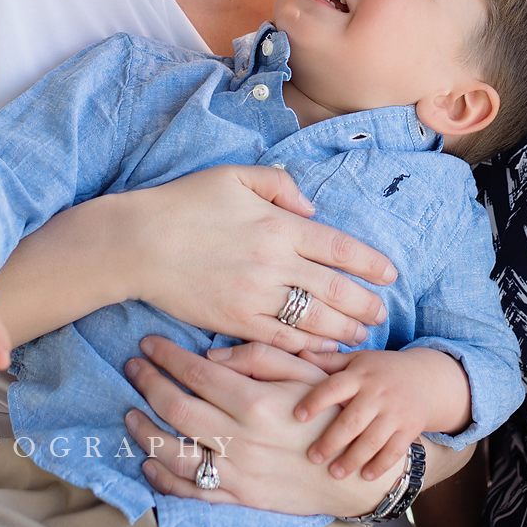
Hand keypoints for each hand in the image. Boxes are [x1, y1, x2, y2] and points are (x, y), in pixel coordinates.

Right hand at [112, 164, 398, 352]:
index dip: (370, 264)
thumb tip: (310, 208)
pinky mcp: (235, 321)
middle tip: (381, 314)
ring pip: (314, 319)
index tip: (389, 274)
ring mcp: (256, 296)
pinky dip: (307, 347)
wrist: (137, 243)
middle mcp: (275, 263)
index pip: (340, 248)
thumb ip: (279, 185)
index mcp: (280, 226)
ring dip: (343, 329)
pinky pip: (281, 339)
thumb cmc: (185, 203)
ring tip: (360, 336)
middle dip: (364, 304)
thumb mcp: (235, 176)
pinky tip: (323, 350)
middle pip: (335, 289)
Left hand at [119, 335, 388, 518]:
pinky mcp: (240, 496)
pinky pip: (192, 491)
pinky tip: (149, 463)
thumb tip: (211, 357)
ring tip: (130, 413)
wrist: (356, 472)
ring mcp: (238, 471)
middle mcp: (241, 437)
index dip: (166, 356)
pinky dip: (164, 478)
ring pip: (174, 453)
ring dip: (145, 431)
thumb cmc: (332, 414)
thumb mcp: (306, 374)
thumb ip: (260, 358)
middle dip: (147, 384)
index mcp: (256, 401)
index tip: (148, 344)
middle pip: (176, 408)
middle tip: (133, 368)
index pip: (196, 374)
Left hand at [297, 348, 468, 481]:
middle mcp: (378, 393)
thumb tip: (299, 354)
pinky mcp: (410, 428)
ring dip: (353, 459)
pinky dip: (381, 465)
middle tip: (313, 457)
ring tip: (335, 473)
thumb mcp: (357, 360)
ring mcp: (396, 412)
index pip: (335, 386)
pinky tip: (365, 476)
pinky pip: (395, 450)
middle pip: (352, 420)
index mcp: (360, 375)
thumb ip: (329, 362)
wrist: (426, 377)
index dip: (315, 401)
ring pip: (373, 440)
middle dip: (331, 441)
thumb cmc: (380, 371)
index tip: (298, 416)